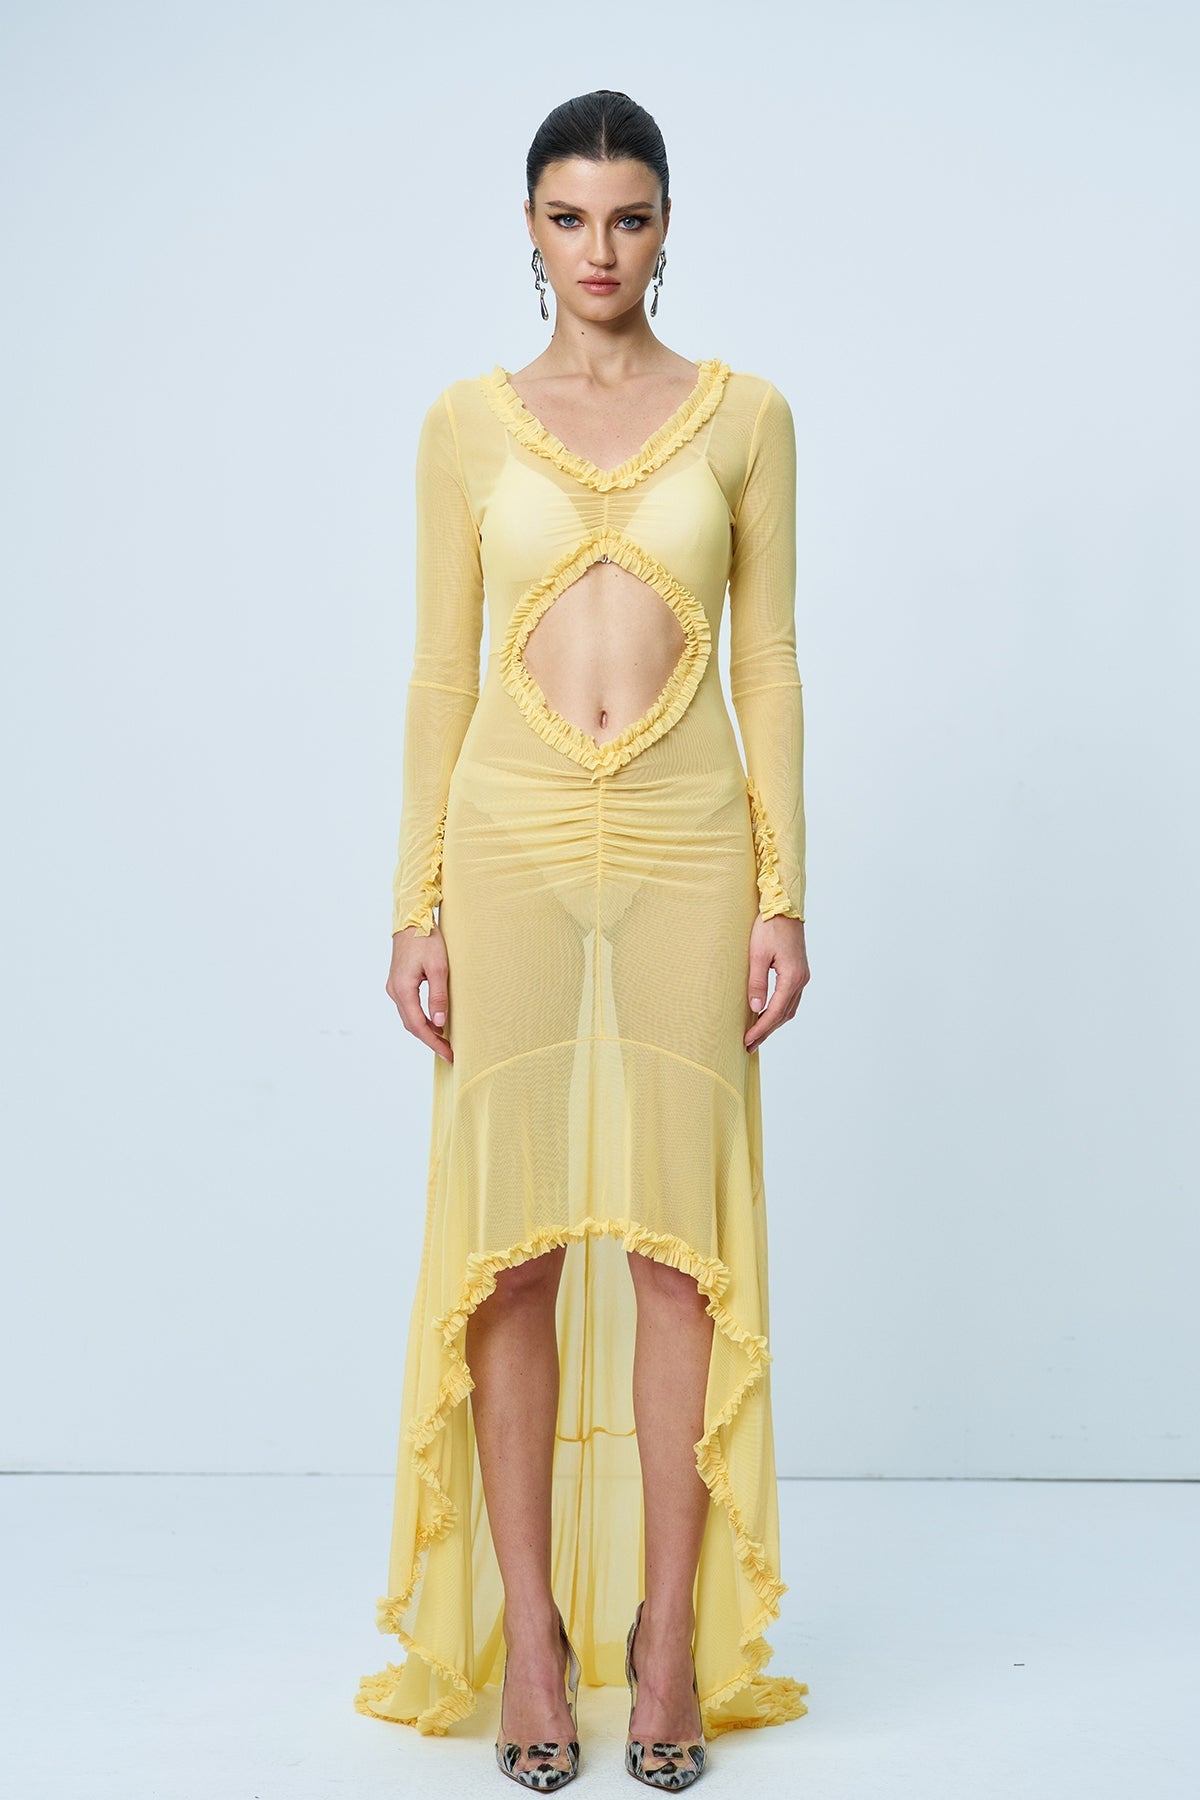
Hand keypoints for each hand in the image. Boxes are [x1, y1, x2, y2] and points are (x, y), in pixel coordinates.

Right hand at [387, 925, 452, 1062]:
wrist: (412, 919)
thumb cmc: (426, 940)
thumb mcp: (439, 968)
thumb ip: (438, 997)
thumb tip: (440, 1024)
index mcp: (403, 990)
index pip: (418, 1026)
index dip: (433, 1042)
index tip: (448, 1053)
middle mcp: (394, 991)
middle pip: (411, 1025)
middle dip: (430, 1040)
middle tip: (449, 1052)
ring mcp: (394, 987)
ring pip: (409, 1017)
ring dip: (425, 1030)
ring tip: (443, 1040)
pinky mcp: (398, 982)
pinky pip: (408, 1007)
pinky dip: (420, 1018)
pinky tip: (433, 1021)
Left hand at [744, 915, 808, 1051]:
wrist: (784, 907)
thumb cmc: (769, 927)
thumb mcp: (757, 955)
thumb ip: (757, 983)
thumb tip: (755, 1009)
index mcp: (792, 977)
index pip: (775, 1011)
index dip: (761, 1028)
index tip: (747, 1040)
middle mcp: (801, 980)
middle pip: (784, 1014)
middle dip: (767, 1031)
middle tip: (750, 1045)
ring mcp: (802, 976)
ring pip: (789, 1008)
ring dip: (774, 1022)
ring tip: (757, 1034)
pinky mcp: (799, 971)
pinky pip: (791, 998)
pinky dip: (780, 1010)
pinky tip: (769, 1014)